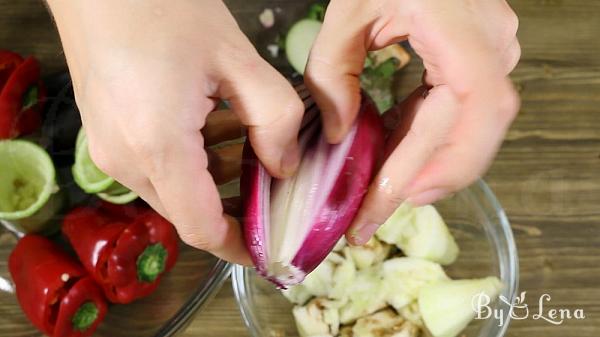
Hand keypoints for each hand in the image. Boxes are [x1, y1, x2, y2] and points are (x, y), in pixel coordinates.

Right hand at [47, 0, 304, 263]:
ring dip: (216, 177)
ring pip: (174, 189)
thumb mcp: (236, 57)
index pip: (204, 228)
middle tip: (276, 182)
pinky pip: (156, 167)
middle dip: (236, 206)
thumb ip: (273, 118)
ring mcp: (110, 149)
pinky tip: (217, 123)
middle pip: (190, 212)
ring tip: (251, 142)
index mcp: (158, 147)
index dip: (241, 246)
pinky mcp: (106, 135)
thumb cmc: (161, 6)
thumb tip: (285, 165)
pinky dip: (192, 159)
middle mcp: (125, 160)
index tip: (270, 247)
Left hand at [305, 0, 520, 244]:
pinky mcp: (480, 61)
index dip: (417, 171)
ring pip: (472, 134)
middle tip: (377, 211)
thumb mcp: (348, 12)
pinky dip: (427, 140)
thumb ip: (333, 75)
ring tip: (380, 189)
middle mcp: (493, 49)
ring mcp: (493, 55)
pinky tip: (393, 151)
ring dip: (426, 166)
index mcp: (463, 35)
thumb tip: (341, 135)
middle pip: (475, 139)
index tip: (377, 207)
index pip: (452, 121)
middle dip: (427, 182)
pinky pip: (460, 114)